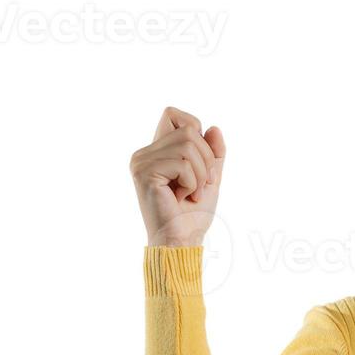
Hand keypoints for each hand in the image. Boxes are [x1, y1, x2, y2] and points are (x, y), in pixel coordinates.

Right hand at [129, 106, 225, 246]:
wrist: (182, 241)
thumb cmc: (192, 215)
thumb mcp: (209, 177)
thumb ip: (213, 153)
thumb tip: (213, 127)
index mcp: (155, 151)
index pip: (173, 114)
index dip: (195, 130)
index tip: (200, 162)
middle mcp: (144, 154)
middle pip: (188, 130)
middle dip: (206, 159)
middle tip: (199, 185)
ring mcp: (141, 162)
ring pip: (188, 145)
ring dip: (200, 174)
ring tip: (190, 193)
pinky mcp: (144, 174)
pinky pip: (183, 164)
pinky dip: (192, 183)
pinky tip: (182, 198)